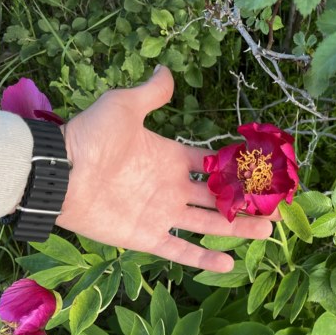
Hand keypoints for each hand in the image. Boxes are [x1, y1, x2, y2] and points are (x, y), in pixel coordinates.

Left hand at [55, 65, 272, 271]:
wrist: (59, 173)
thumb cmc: (91, 137)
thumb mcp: (124, 107)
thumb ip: (150, 94)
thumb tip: (167, 71)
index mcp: (169, 157)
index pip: (210, 165)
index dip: (236, 168)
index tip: (264, 171)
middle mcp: (170, 187)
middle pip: (218, 198)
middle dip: (247, 202)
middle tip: (276, 208)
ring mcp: (160, 213)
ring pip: (208, 224)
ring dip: (238, 228)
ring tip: (268, 232)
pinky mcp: (146, 237)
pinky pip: (180, 249)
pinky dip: (203, 258)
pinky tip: (229, 263)